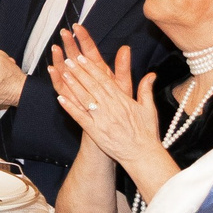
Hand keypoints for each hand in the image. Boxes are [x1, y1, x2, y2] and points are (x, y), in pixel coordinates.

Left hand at [50, 27, 160, 168]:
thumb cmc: (146, 133)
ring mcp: (101, 119)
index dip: (92, 68)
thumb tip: (151, 75)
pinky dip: (70, 108)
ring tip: (63, 73)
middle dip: (79, 72)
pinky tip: (60, 99)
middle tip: (68, 60)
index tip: (82, 58)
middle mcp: (111, 107)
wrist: (142, 154)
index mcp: (123, 100)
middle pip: (92, 86)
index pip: (104, 80)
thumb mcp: (149, 109)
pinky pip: (80, 117)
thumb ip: (146, 90)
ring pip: (85, 98)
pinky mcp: (95, 131)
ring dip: (73, 85)